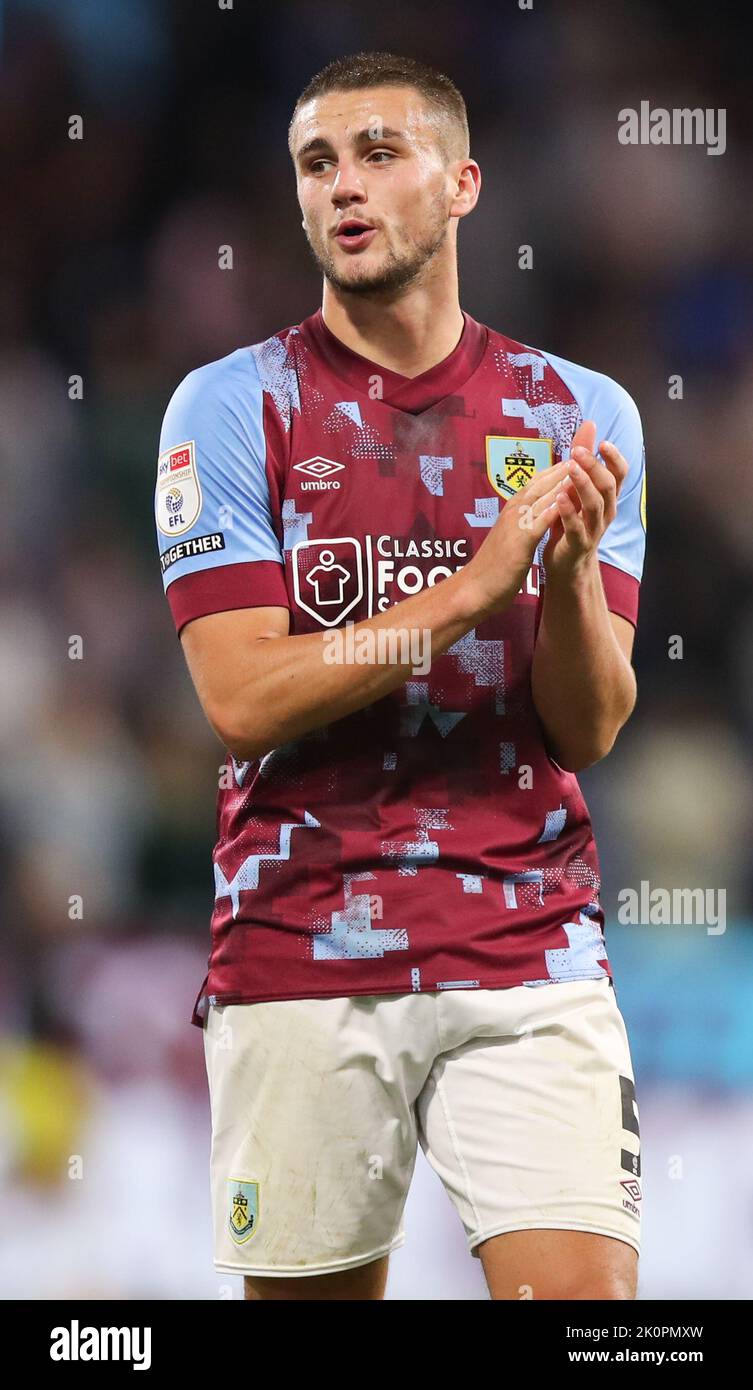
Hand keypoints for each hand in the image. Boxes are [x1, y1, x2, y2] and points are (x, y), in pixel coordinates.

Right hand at [462, 458, 571, 619]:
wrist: (476, 588)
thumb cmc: (494, 566)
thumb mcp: (511, 537)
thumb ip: (522, 522)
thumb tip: (534, 514)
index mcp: (512, 509)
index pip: (537, 481)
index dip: (557, 468)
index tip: (578, 457)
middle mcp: (513, 510)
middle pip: (542, 481)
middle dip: (564, 466)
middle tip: (587, 450)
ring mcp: (515, 523)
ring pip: (542, 495)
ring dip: (563, 480)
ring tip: (585, 466)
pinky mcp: (520, 540)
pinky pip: (541, 520)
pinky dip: (556, 507)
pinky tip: (572, 500)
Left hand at [542, 420, 628, 579]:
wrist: (566, 561)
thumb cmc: (572, 519)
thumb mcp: (577, 486)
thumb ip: (583, 457)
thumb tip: (589, 424)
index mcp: (607, 497)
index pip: (620, 473)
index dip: (614, 457)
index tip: (603, 442)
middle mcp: (606, 511)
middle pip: (607, 485)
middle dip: (594, 466)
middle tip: (578, 450)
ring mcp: (594, 529)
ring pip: (595, 505)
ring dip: (583, 485)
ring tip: (570, 468)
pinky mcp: (579, 544)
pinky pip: (577, 527)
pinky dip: (569, 512)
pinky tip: (559, 498)